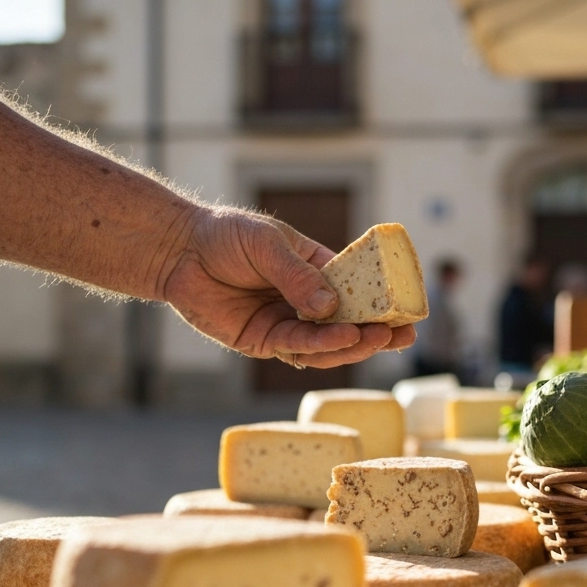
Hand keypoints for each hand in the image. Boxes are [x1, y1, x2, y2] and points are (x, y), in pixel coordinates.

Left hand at [156, 207, 415, 367]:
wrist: (178, 251)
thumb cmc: (225, 236)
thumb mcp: (268, 244)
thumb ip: (297, 276)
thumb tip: (329, 308)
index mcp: (316, 272)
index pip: (357, 290)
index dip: (382, 302)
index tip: (408, 309)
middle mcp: (305, 303)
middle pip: (348, 324)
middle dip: (376, 332)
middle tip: (402, 335)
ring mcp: (286, 324)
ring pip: (327, 344)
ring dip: (353, 343)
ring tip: (376, 338)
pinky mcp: (263, 342)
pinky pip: (296, 349)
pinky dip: (320, 346)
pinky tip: (340, 339)